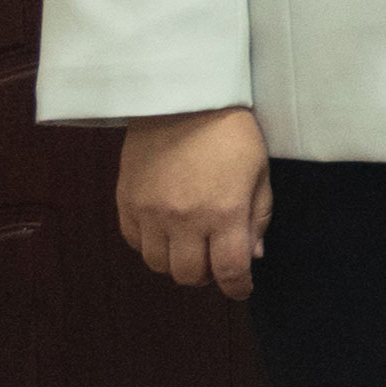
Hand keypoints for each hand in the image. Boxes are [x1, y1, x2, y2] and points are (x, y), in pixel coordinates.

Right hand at [115, 106, 269, 298]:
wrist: (183, 98)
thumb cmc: (231, 133)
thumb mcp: (259, 172)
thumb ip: (257, 218)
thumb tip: (252, 256)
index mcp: (223, 212)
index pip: (228, 271)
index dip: (237, 287)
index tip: (240, 288)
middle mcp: (183, 219)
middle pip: (188, 275)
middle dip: (206, 275)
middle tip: (214, 260)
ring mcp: (149, 212)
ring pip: (157, 264)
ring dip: (176, 262)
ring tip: (189, 245)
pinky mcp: (126, 201)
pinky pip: (133, 242)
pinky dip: (150, 245)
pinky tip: (165, 231)